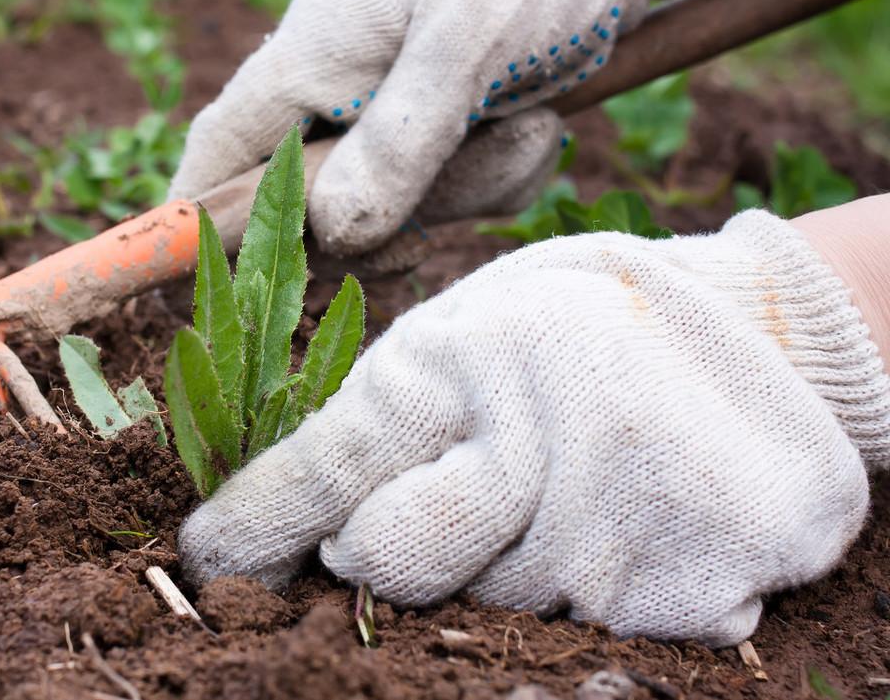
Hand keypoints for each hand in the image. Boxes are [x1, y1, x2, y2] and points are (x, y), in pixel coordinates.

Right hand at [169, 0, 697, 253]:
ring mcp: (393, 97)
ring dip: (469, 185)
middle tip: (458, 190)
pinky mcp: (444, 113)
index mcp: (315, 46)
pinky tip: (538, 124)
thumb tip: (334, 233)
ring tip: (528, 125)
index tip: (199, 283)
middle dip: (393, 214)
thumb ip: (399, 144)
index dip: (203, 218)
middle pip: (317, 196)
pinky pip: (451, 183)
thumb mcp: (470, 49)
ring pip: (397, 197)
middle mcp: (340, 76)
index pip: (225, 146)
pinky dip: (499, 172)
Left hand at [179, 210, 889, 645]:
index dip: (256, 523)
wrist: (753, 334)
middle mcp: (540, 441)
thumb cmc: (570, 327)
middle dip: (385, 547)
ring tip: (557, 484)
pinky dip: (580, 591)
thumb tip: (289, 527)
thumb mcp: (467, 330)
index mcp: (467, 357)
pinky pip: (581, 635)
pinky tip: (614, 520)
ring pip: (487, 607)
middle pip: (394, 565)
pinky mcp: (693, 592)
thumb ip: (380, 419)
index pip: (328, 467)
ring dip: (501, 562)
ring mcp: (621, 525)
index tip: (209, 560)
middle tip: (447, 493)